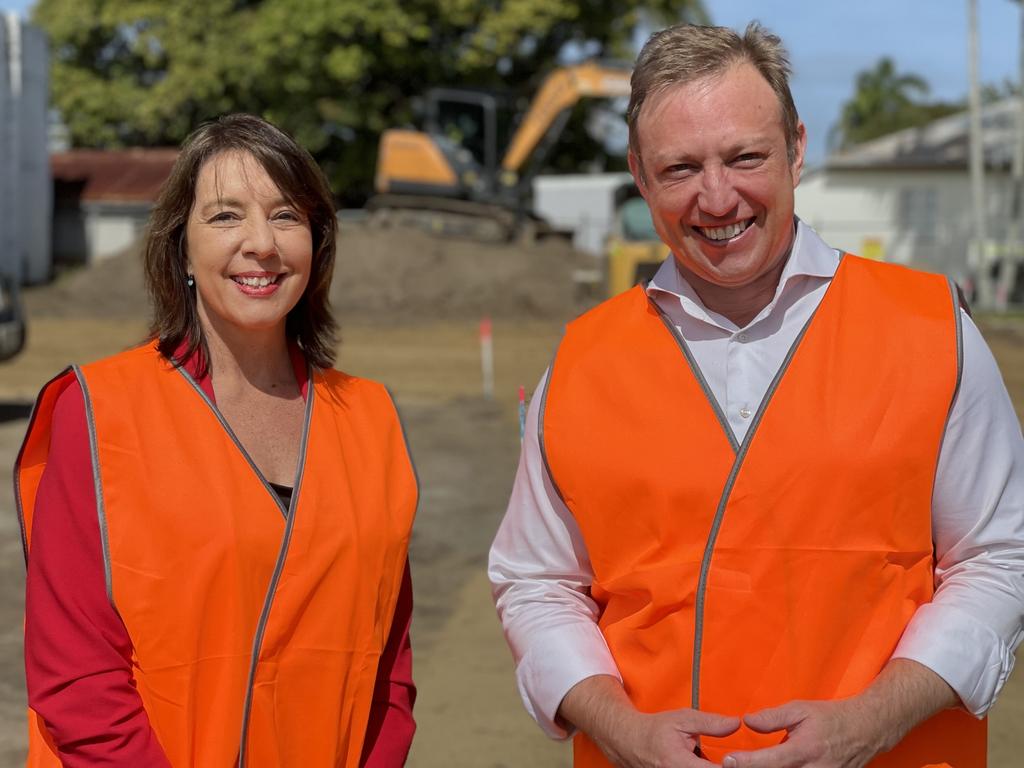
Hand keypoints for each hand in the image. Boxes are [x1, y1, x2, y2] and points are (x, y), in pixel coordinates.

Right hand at [558, 675, 739, 767]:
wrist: (628, 742)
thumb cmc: (655, 730)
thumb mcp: (682, 719)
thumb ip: (710, 723)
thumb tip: (736, 724)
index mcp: (680, 765)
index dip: (733, 766)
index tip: (742, 760)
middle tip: (734, 759)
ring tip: (717, 759)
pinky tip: (705, 762)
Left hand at [721, 698, 883, 767]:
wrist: (866, 730)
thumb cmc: (831, 718)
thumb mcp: (800, 710)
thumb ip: (772, 717)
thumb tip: (747, 721)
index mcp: (805, 749)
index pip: (770, 761)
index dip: (747, 763)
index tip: (728, 761)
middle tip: (734, 766)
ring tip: (752, 766)